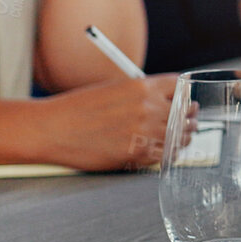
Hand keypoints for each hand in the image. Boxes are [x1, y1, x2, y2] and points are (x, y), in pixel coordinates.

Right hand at [36, 75, 179, 171]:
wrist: (50, 129)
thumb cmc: (77, 109)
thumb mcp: (114, 88)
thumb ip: (143, 93)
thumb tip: (166, 101)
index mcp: (143, 86)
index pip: (181, 87)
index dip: (184, 95)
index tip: (186, 102)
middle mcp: (148, 107)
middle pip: (185, 112)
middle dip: (188, 117)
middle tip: (190, 122)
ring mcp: (143, 131)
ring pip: (180, 136)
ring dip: (182, 137)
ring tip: (181, 138)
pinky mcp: (136, 153)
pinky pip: (165, 155)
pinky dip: (167, 154)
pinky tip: (164, 151)